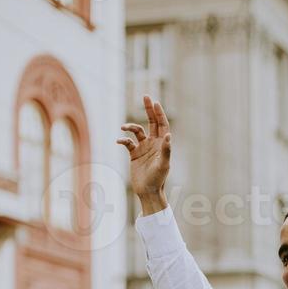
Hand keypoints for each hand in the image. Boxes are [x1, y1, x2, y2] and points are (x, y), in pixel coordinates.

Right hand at [116, 95, 170, 212]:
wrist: (147, 192)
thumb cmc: (158, 180)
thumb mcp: (163, 165)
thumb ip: (166, 150)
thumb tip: (168, 135)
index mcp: (162, 144)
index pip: (162, 124)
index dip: (158, 113)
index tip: (154, 102)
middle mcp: (153, 144)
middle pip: (151, 122)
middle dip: (148, 109)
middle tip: (145, 96)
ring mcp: (143, 148)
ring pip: (137, 131)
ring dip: (130, 127)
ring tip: (123, 128)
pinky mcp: (134, 154)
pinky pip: (128, 143)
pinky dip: (123, 140)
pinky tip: (119, 141)